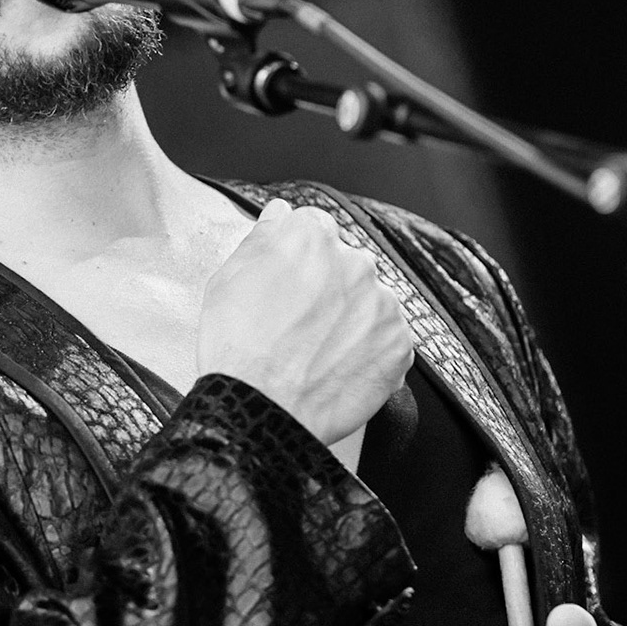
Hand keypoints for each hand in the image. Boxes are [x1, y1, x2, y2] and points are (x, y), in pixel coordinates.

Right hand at [196, 199, 414, 445]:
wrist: (258, 410)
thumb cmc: (237, 348)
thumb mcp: (227, 279)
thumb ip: (262, 238)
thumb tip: (280, 215)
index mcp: (311, 238)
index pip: (314, 228)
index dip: (299, 259)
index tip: (292, 281)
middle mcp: (354, 262)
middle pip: (345, 265)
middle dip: (328, 288)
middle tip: (300, 323)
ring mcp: (381, 304)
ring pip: (368, 302)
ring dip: (351, 320)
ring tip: (317, 351)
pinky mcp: (399, 344)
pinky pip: (388, 340)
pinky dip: (368, 352)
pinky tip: (337, 367)